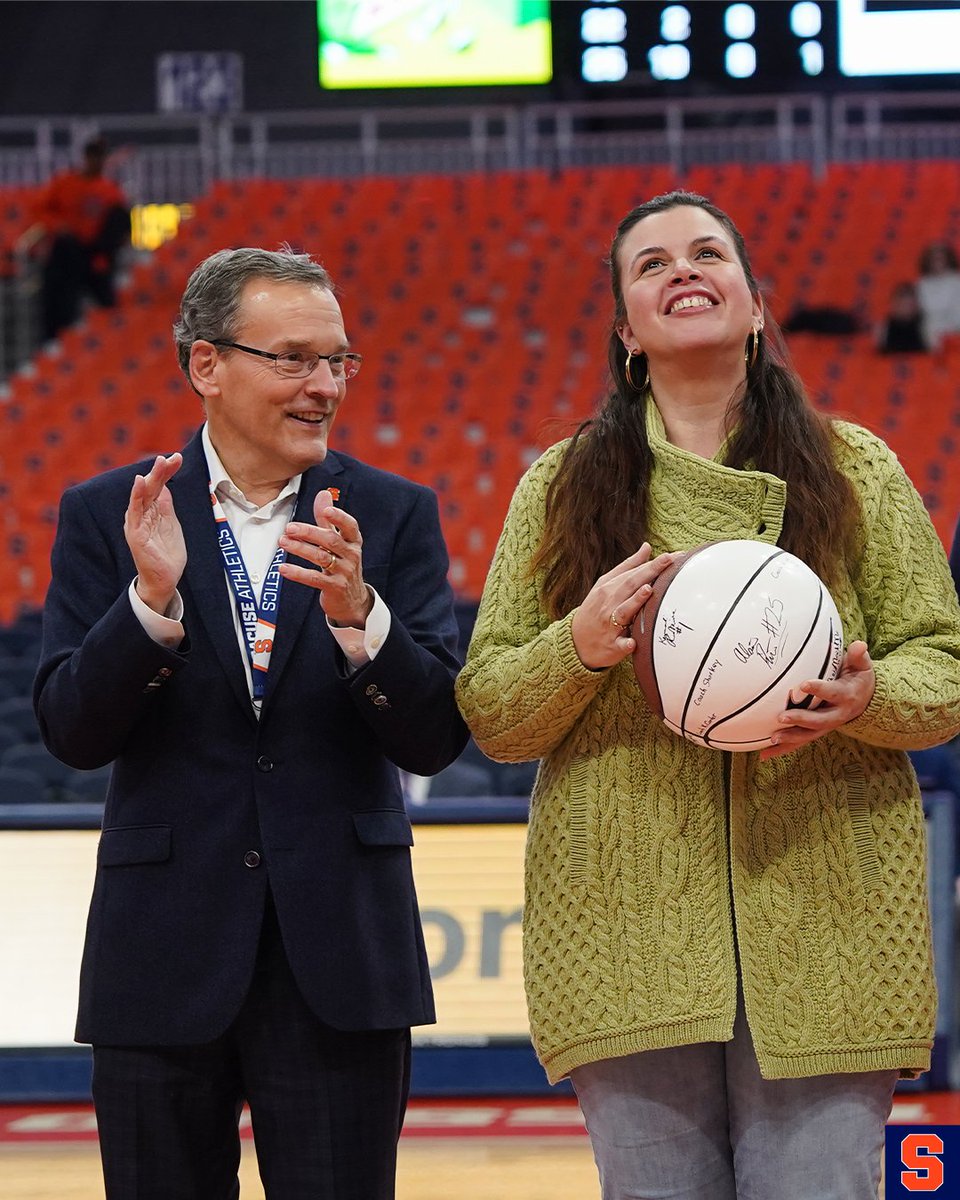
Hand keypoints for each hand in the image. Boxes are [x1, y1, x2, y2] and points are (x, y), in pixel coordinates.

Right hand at [123, 453, 185, 613]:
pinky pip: (135, 511)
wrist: (164, 579)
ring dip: (150, 477)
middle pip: (151, 486)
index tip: (177, 458)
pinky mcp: (136, 534)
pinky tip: (140, 482)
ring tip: (159, 462)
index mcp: (151, 510)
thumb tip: (166, 486)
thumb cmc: (166, 553)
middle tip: (172, 457)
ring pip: (143, 494)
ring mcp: (137, 522)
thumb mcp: (170, 524)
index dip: (167, 471)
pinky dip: (136, 496)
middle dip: (161, 470)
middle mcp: (142, 513)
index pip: (158, 485)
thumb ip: (166, 506)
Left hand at [278, 490, 372, 627]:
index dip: (339, 518)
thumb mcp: (338, 542)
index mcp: (353, 541)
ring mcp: (344, 572)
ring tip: (282, 542)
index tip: (326, 511)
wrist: (352, 600)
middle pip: (330, 540)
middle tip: (289, 528)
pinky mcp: (334, 588)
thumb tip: (323, 493)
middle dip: (309, 532)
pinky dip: (298, 573)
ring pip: (321, 557)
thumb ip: (328, 520)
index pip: (350, 526)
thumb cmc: (342, 564)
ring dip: (300, 549)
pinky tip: (283, 568)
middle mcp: (351, 555)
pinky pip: (314, 579)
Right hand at [571, 543, 674, 669]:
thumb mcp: (606, 585)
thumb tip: (647, 547)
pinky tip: (632, 643)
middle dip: (649, 573)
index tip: (671, 556)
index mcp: (609, 588)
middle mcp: (609, 604)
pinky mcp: (612, 646)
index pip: (633, 573)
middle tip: (669, 561)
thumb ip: (628, 567)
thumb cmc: (595, 610)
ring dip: (635, 601)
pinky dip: (625, 643)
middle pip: (630, 586)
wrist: (576, 642)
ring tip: (648, 590)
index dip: (653, 564)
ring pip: (624, 611)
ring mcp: (610, 625)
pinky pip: (619, 644)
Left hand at [759, 640, 875, 760]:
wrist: (866, 699)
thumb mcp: (862, 666)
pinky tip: (764, 755)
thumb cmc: (858, 677)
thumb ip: (858, 656)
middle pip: (818, 720)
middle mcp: (836, 714)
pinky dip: (783, 749)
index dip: (819, 689)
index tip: (804, 684)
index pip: (832, 693)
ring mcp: (826, 725)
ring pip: (808, 735)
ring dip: (790, 738)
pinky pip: (799, 742)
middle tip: (782, 717)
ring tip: (772, 739)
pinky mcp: (816, 732)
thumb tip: (859, 645)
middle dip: (800, 719)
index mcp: (845, 696)